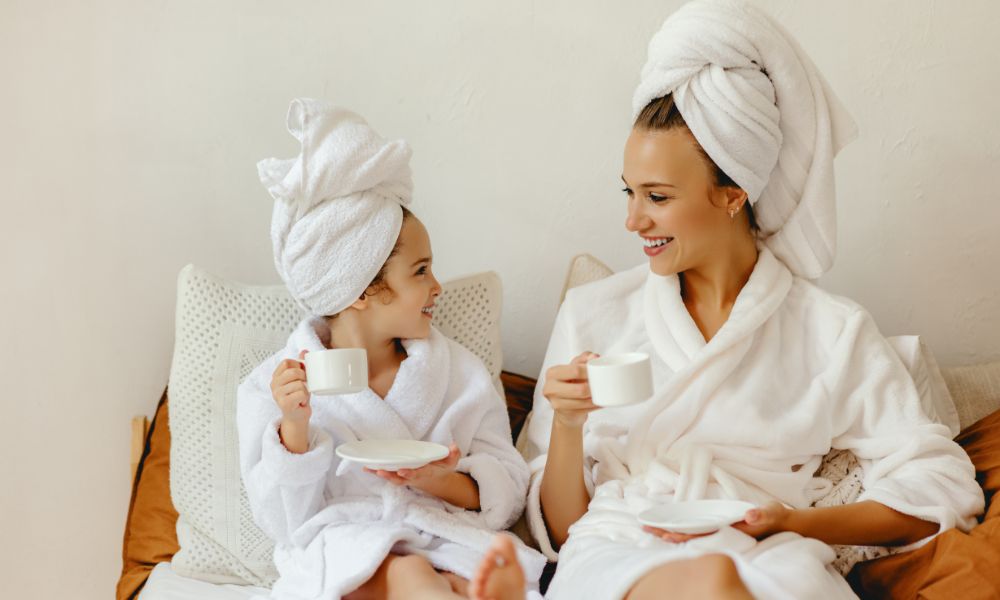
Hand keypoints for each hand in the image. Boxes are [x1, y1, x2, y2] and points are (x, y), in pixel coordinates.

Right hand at [271, 350, 310, 424]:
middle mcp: (274, 384)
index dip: (298, 365)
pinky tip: (301, 402)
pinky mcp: (284, 403)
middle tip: (304, 385)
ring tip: (301, 395)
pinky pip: (301, 393)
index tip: (302, 373)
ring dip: (306, 390)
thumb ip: (301, 365)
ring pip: (300, 383)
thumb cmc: (299, 396)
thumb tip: (304, 350)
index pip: (286, 362)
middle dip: (304, 377)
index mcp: (276, 376)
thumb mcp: (300, 378)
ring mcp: (277, 394)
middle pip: (293, 372)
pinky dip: (305, 397)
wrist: (298, 416)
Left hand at [365, 443, 460, 491]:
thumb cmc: (442, 469)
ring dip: (381, 475)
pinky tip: (366, 468)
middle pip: (401, 479)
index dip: (410, 473)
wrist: (436, 482)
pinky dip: (377, 472)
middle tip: (381, 472)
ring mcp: (406, 478)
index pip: (418, 473)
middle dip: (391, 476)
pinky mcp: (400, 476)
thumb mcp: (451, 462)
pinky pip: (387, 475)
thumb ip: (453, 454)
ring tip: (370, 469)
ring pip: (392, 479)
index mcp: (426, 472)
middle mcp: (414, 477)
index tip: (402, 471)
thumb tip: (453, 446)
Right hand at [543, 352, 600, 427]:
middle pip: (580, 389)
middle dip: (594, 387)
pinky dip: (595, 405)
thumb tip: (593, 356)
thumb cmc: (569, 384)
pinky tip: (599, 402)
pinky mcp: (564, 414)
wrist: (563, 408)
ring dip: (596, 398)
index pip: (575, 370)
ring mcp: (556, 402)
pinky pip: (585, 410)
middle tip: (603, 385)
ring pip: (584, 401)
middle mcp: (550, 388)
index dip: (590, 371)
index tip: (599, 372)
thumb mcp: (574, 369)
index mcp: (552, 373)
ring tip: (603, 393)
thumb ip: (583, 359)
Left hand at [642, 502, 791, 542]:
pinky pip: (699, 529)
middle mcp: (722, 534)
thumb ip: (762, 515)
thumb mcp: (772, 513)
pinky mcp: (722, 527)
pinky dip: (683, 527)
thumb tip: (750, 517)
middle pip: (691, 536)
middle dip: (669, 534)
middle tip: (646, 528)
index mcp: (730, 531)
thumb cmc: (777, 518)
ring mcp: (721, 532)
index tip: (664, 534)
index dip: (682, 535)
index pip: (701, 535)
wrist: (785, 524)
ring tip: (650, 528)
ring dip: (671, 531)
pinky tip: (669, 527)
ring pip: (692, 534)